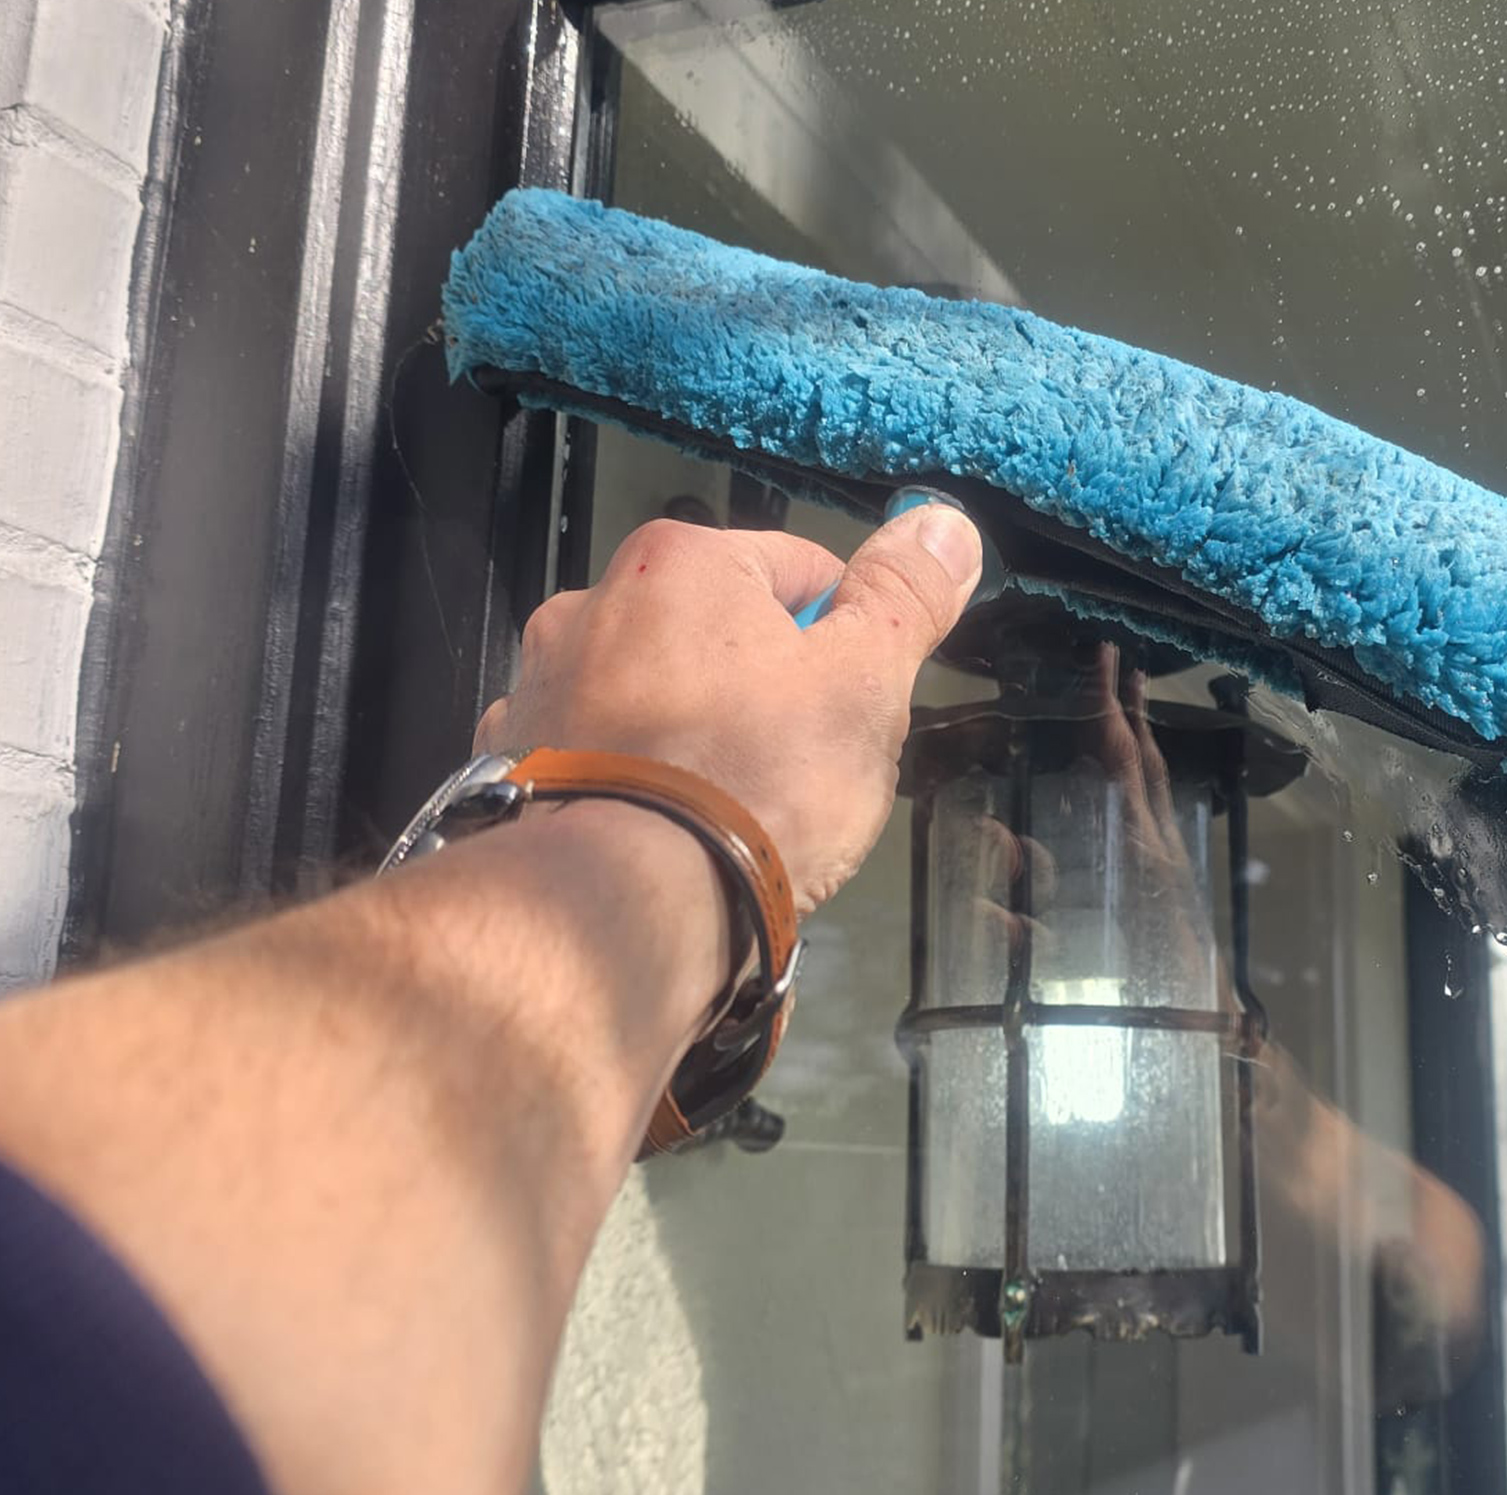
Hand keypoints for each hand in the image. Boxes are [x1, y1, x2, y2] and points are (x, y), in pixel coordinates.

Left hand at [475, 502, 981, 912]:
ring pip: (652, 690)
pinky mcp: (508, 761)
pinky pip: (594, 752)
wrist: (621, 906)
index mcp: (680, 560)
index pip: (802, 570)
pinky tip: (657, 829)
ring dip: (688, 729)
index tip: (851, 714)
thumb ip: (904, 597)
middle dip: (762, 688)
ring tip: (722, 810)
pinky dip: (627, 776)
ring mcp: (539, 681)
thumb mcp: (865, 683)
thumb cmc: (758, 781)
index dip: (845, 642)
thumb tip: (943, 522)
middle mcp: (592, 599)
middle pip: (719, 631)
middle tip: (796, 769)